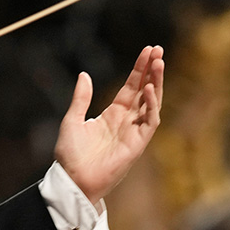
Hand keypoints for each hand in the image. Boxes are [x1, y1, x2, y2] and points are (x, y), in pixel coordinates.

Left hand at [54, 45, 164, 205]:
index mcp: (112, 115)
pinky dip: (151, 106)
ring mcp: (133, 132)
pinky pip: (150, 122)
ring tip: (158, 63)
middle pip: (144, 91)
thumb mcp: (72, 120)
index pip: (131, 87)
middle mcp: (126, 122)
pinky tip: (148, 89)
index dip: (139, 69)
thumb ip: (81, 98)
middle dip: (152, 71)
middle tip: (158, 50)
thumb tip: (84, 74)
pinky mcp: (137, 144)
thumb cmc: (71, 156)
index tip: (147, 50)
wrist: (73, 180)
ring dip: (156, 83)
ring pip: (151, 103)